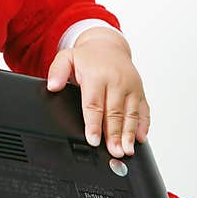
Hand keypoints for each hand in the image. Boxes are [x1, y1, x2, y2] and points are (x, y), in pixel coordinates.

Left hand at [46, 27, 148, 157]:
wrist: (108, 46)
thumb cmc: (88, 58)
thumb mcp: (67, 58)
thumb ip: (57, 71)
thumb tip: (52, 85)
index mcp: (97, 75)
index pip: (94, 104)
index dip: (93, 124)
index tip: (93, 139)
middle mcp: (117, 81)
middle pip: (115, 112)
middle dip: (114, 134)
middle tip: (114, 151)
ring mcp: (131, 86)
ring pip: (131, 113)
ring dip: (130, 133)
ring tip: (127, 150)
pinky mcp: (140, 91)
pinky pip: (144, 109)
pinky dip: (144, 124)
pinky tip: (141, 138)